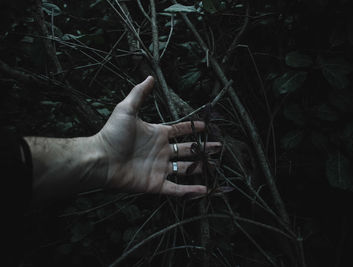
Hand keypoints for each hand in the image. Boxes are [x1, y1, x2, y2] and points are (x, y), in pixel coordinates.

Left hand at [95, 76, 220, 196]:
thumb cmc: (113, 134)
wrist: (101, 159)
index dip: (192, 128)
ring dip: (200, 168)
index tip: (206, 126)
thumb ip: (139, 93)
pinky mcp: (156, 184)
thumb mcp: (127, 109)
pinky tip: (205, 189)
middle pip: (187, 149)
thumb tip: (150, 77)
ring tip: (215, 166)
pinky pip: (176, 189)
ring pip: (185, 168)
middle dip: (203, 148)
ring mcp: (160, 168)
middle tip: (218, 147)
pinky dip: (191, 190)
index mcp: (158, 134)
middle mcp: (161, 152)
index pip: (180, 130)